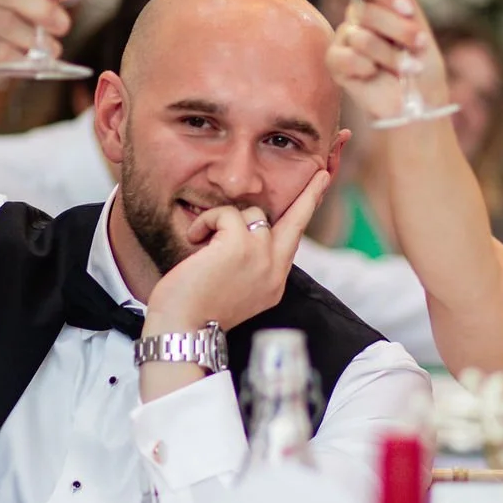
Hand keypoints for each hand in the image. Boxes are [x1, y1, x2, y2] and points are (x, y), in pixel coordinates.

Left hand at [144, 169, 332, 336]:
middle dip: (310, 195)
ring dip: (222, 221)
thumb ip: (249, 262)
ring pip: (251, 214)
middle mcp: (274, 271)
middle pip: (296, 221)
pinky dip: (206, 221)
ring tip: (200, 242)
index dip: (304, 214)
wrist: (182, 328)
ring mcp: (261, 256)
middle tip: (321, 174)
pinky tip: (194, 239)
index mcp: (273, 283)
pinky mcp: (241, 245)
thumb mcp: (232, 287)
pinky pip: (226, 213)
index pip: (292, 242)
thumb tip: (247, 227)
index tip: (320, 189)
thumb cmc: (194, 309)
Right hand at [323, 0, 451, 124]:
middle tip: (419, 45)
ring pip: (360, 36)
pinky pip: (343, 57)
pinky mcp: (336, 64)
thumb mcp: (422, 31)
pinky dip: (364, 67)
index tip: (406, 9)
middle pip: (365, 9)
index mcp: (378, 5)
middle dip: (398, 29)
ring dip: (390, 56)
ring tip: (406, 69)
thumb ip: (408, 0)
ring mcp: (345, 40)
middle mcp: (358, 18)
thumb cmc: (423, 69)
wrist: (419, 106)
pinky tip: (374, 75)